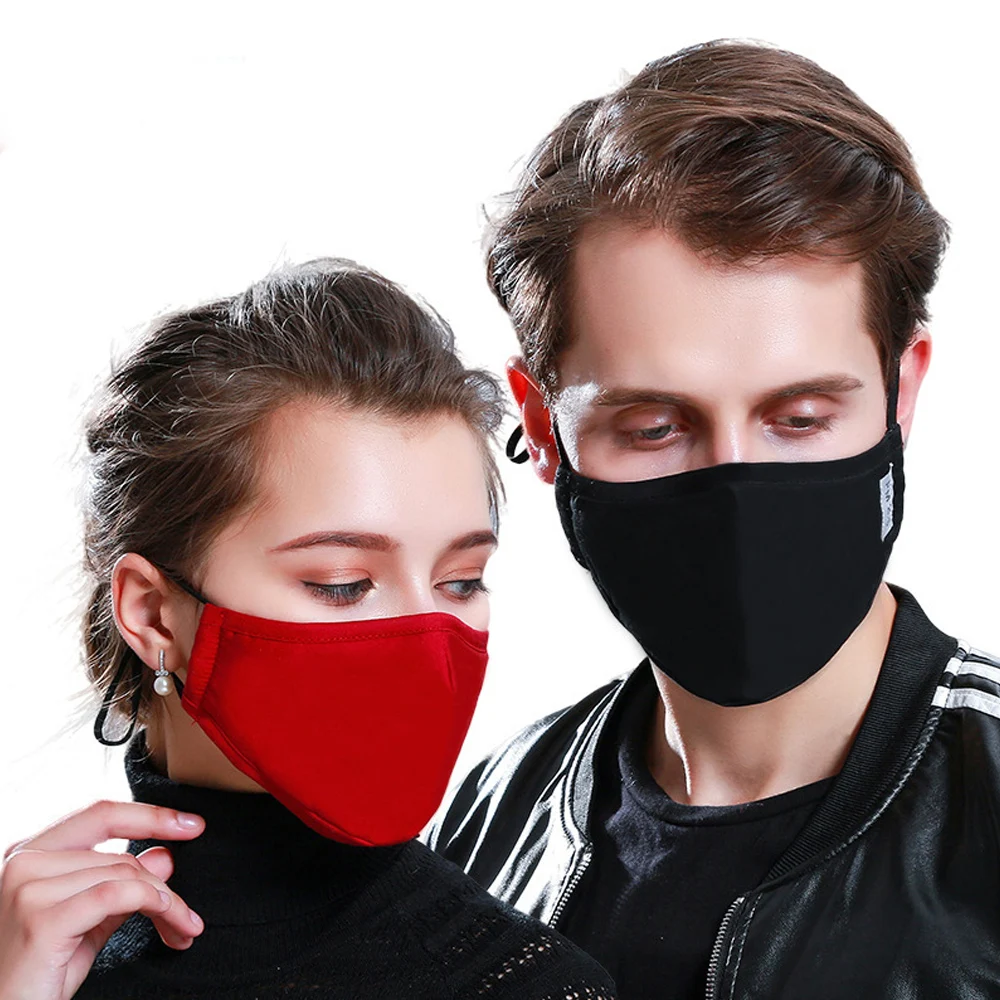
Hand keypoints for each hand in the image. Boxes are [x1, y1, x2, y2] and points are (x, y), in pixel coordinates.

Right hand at [0, 800, 204, 999]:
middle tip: (189, 915)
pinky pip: (115, 895)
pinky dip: (151, 903)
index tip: (192, 825)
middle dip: (164, 886)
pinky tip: (168, 919)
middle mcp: (24, 862)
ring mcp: (28, 888)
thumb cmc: (39, 974)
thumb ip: (120, 886)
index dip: (151, 815)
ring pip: (124, 874)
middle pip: (120, 855)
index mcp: (31, 853)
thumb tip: (164, 854)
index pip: (101, 814)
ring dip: (166, 903)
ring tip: (181, 929)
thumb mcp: (88, 922)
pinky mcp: (41, 918)